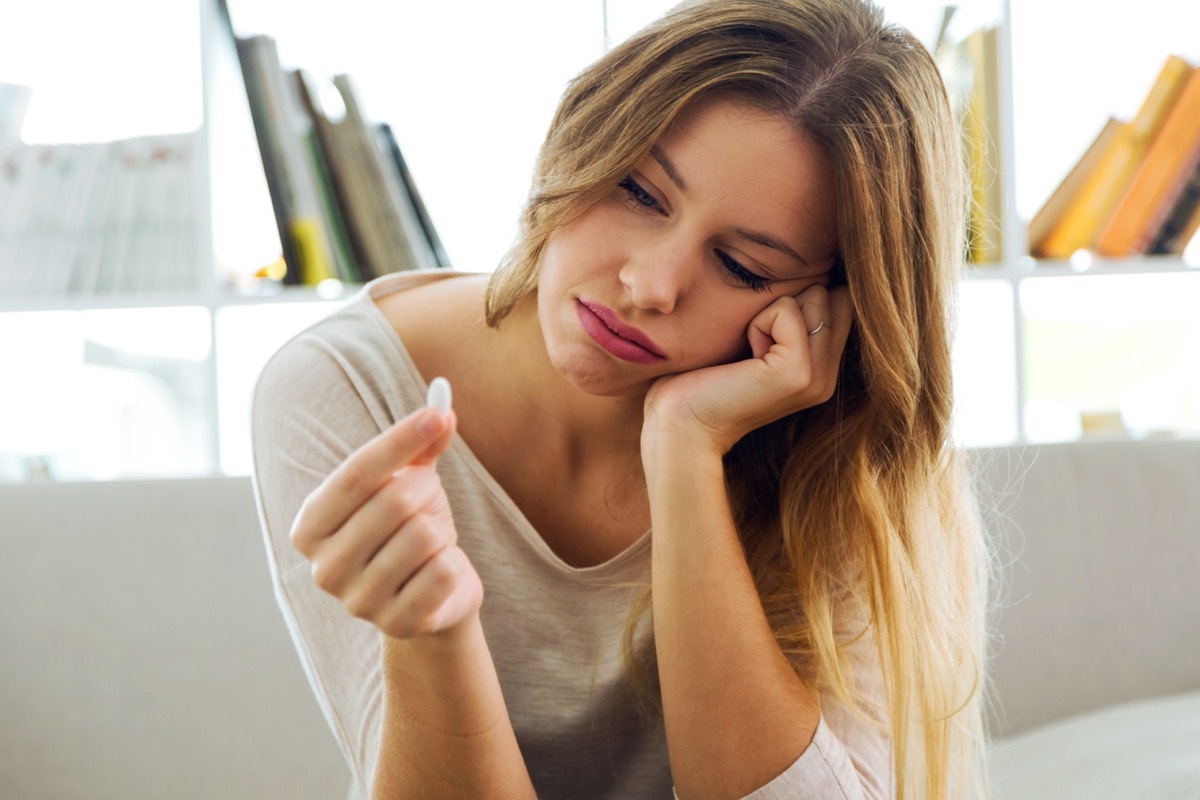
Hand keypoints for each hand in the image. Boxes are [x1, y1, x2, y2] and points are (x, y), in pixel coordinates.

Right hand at [289, 407, 481, 640]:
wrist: (432, 594)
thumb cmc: (410, 526)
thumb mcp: (409, 480)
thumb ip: (421, 445)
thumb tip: (442, 410)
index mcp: (310, 525)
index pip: (355, 474)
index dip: (399, 440)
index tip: (437, 414)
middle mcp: (323, 568)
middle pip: (393, 501)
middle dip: (425, 491)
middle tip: (426, 501)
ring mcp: (357, 602)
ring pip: (424, 535)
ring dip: (440, 530)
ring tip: (429, 543)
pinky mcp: (397, 625)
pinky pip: (444, 572)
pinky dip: (453, 563)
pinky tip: (437, 573)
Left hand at [643, 284, 851, 459]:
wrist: (681, 426)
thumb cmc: (702, 381)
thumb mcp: (756, 345)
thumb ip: (790, 320)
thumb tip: (807, 273)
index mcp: (822, 371)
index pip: (839, 302)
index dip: (799, 301)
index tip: (762, 334)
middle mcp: (827, 377)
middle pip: (829, 295)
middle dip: (785, 304)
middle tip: (752, 345)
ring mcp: (817, 377)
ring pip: (814, 297)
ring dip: (770, 312)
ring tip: (748, 351)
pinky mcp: (797, 372)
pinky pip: (788, 310)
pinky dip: (758, 323)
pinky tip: (744, 356)